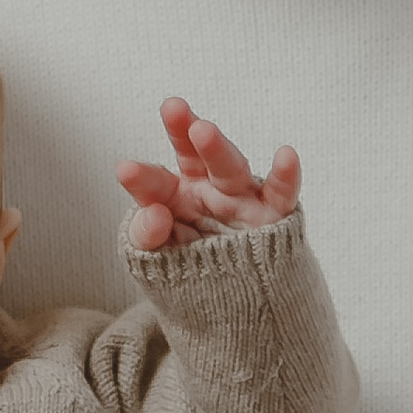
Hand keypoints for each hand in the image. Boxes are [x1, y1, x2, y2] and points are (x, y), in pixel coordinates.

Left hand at [118, 97, 300, 252]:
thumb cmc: (193, 270)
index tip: (127, 170)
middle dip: (184, 133)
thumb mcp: (158, 258)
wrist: (238, 304)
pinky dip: (286, 176)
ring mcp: (242, 201)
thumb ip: (146, 236)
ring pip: (232, 168)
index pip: (156, 182)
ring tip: (203, 130)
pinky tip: (286, 155)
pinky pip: (281, 195)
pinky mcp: (273, 218)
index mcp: (176, 196)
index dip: (143, 177)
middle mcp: (209, 190)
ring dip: (219, 148)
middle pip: (196, 159)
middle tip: (172, 108)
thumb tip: (153, 214)